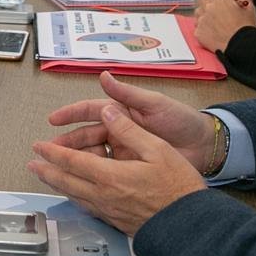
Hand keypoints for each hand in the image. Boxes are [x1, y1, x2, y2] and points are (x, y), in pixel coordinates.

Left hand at [27, 102, 206, 234]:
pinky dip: (75, 198)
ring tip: (46, 178)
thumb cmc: (178, 188)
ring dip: (57, 185)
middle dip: (46, 171)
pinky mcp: (116, 221)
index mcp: (110, 176)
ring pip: (74, 196)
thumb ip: (128, 130)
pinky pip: (88, 207)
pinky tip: (75, 196)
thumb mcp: (157, 149)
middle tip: (31, 165)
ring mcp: (108, 211)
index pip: (72, 161)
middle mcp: (103, 196)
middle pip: (66, 182)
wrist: (190, 226)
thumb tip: (108, 111)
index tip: (38, 146)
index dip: (52, 153)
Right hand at [39, 71, 212, 169]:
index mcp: (122, 112)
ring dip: (76, 159)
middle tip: (50, 151)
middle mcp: (118, 130)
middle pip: (86, 135)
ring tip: (60, 167)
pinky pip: (106, 171)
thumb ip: (128, 94)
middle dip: (67, 142)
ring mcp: (123, 151)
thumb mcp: (156, 105)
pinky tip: (80, 180)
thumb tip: (104, 76)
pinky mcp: (130, 169)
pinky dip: (92, 174)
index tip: (53, 120)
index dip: (70, 114)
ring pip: (92, 154)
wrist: (205, 148)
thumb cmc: (182, 120)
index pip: (90, 111)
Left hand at [192, 0, 255, 51]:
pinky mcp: (199, 33)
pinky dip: (204, 26)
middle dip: (212, 1)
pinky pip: (198, 25)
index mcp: (219, 0)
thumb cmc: (247, 29)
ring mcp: (201, 21)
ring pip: (199, 11)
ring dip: (206, 13)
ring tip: (218, 20)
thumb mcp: (250, 6)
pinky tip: (214, 30)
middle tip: (222, 8)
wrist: (242, 47)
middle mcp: (208, 8)